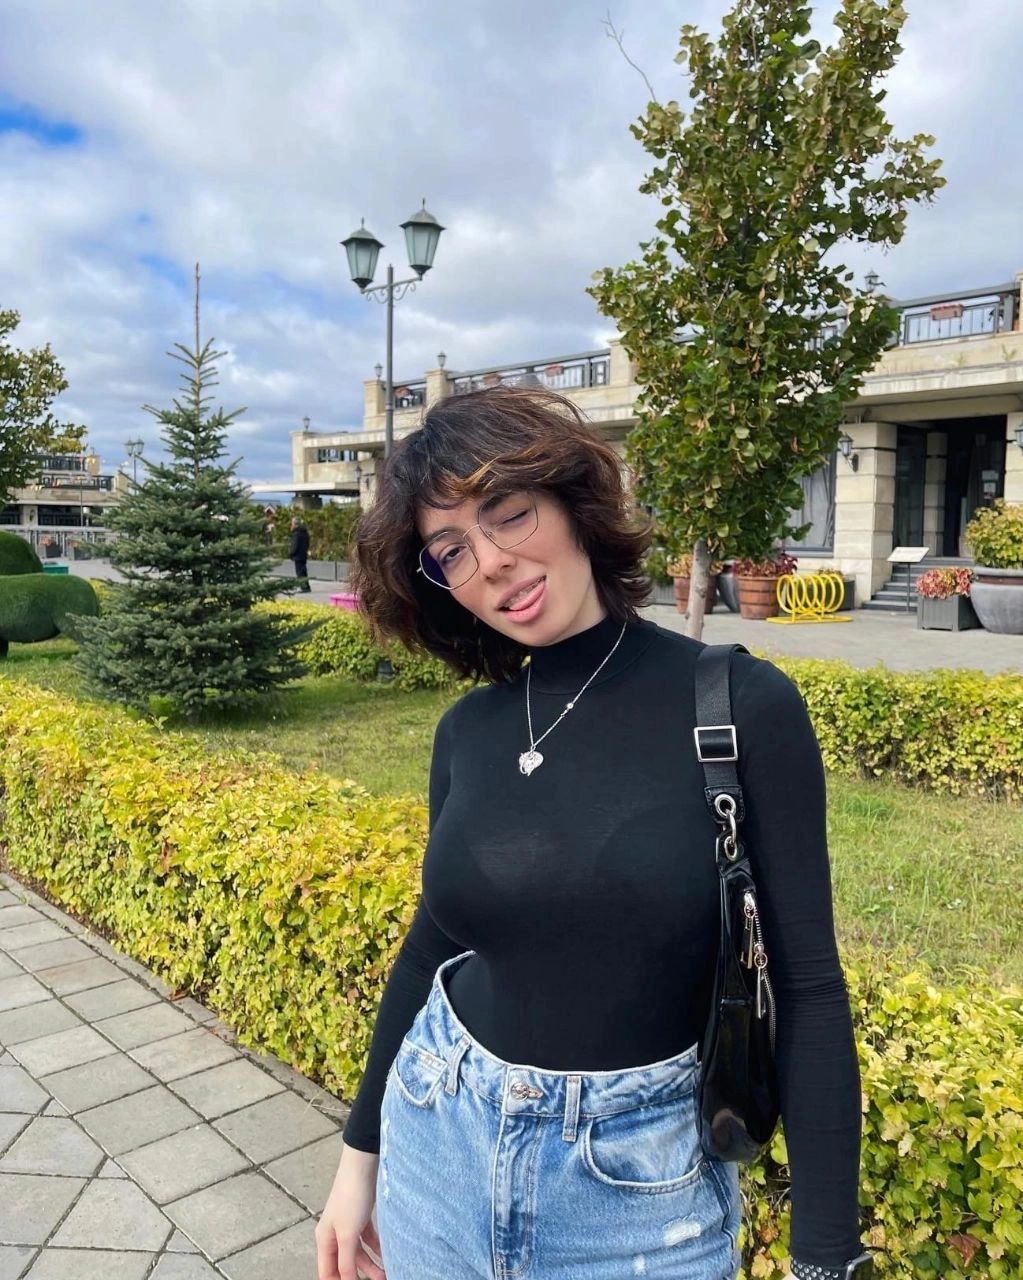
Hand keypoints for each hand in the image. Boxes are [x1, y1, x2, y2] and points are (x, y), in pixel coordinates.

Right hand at [315, 1143, 385, 1279]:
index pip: (328, 1273)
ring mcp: (348, 1224)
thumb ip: (347, 1261)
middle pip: (344, 1264)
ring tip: (386, 1274)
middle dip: (359, 1276)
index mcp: (324, 1240)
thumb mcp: (347, 1234)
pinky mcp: (361, 1215)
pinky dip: (376, 1248)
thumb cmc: (351, 1196)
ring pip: (358, 1253)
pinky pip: (368, 1239)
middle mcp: (334, 1233)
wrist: (363, 1165)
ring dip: (371, 1265)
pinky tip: (387, 1254)